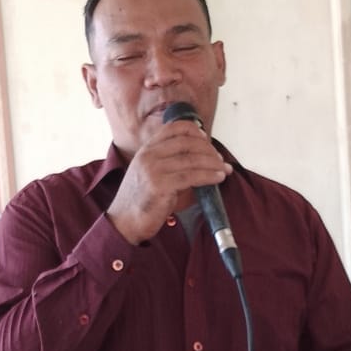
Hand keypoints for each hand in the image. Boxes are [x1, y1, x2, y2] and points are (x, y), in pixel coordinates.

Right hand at [107, 119, 231, 244]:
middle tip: (220, 159)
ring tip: (224, 169)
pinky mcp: (160, 185)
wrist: (125, 222)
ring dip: (213, 163)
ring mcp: (153, 169)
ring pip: (192, 159)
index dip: (195, 131)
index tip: (207, 140)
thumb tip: (202, 159)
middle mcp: (149, 155)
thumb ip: (170, 163)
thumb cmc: (142, 200)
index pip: (174, 128)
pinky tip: (218, 178)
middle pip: (187, 142)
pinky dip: (209, 176)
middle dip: (209, 150)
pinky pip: (191, 177)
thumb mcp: (152, 173)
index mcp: (147, 149)